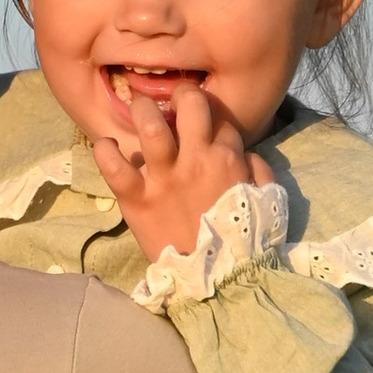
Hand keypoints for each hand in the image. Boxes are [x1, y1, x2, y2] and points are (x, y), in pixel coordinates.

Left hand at [89, 80, 272, 263]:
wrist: (217, 279)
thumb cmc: (244, 240)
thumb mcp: (266, 201)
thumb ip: (259, 171)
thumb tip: (245, 152)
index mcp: (227, 159)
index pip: (220, 119)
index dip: (212, 116)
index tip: (204, 124)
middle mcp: (195, 160)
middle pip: (189, 105)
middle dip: (181, 93)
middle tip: (172, 101)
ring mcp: (164, 178)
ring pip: (150, 125)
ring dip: (143, 110)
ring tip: (139, 110)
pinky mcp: (136, 198)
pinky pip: (114, 166)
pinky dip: (106, 151)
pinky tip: (106, 146)